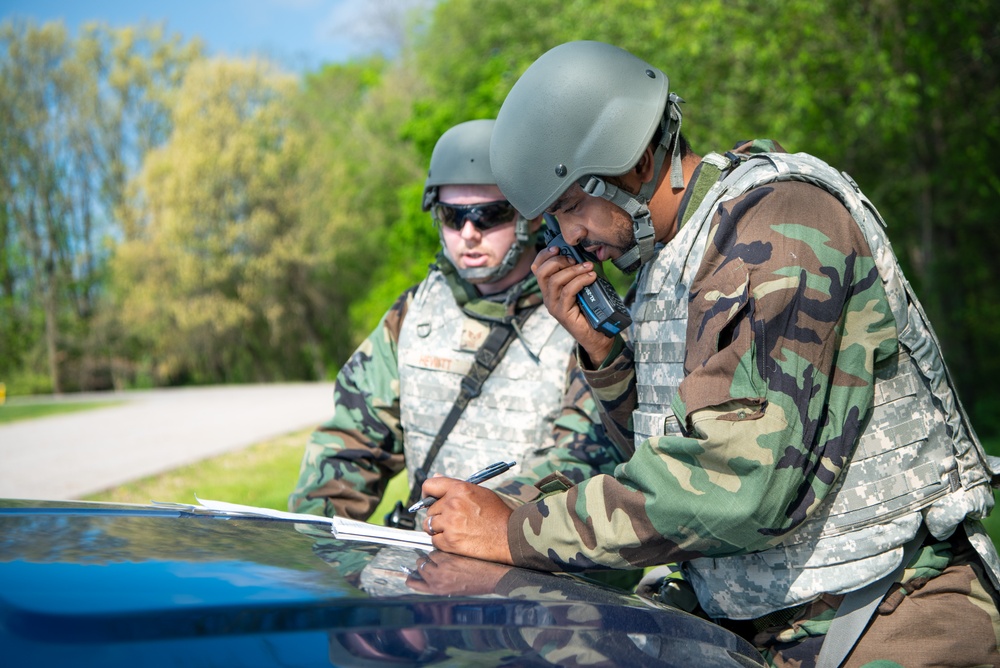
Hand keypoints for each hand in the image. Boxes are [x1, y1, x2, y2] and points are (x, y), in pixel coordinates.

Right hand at [405, 550, 509, 594]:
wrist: (492, 578)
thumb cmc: (476, 583)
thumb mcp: (453, 590)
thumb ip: (440, 583)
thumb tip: (429, 574)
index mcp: (437, 591)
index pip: (415, 584)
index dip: (411, 577)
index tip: (410, 574)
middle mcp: (437, 580)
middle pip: (420, 565)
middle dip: (426, 561)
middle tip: (436, 559)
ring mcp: (442, 568)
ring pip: (429, 555)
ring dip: (436, 553)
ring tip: (449, 556)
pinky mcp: (450, 558)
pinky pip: (439, 548)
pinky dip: (444, 548)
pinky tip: (454, 552)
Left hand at [420, 477, 513, 563]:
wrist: (510, 536)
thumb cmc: (498, 514)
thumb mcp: (479, 492)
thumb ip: (456, 486)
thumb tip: (436, 478)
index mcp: (459, 489)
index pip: (429, 485)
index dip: (426, 493)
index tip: (428, 499)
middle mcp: (452, 504)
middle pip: (430, 509)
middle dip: (438, 515)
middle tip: (453, 519)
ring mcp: (450, 524)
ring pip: (429, 525)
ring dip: (438, 528)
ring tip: (454, 530)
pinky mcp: (450, 542)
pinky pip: (434, 540)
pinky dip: (442, 541)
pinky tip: (456, 539)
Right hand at [531, 246, 613, 364]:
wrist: (598, 335)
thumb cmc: (592, 309)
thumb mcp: (585, 286)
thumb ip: (581, 272)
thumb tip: (588, 254)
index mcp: (550, 289)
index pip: (537, 268)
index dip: (544, 255)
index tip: (557, 248)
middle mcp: (548, 297)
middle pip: (541, 272)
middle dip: (558, 260)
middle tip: (575, 260)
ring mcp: (554, 306)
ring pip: (555, 280)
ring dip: (573, 270)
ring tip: (588, 267)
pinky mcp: (563, 313)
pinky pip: (568, 291)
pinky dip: (580, 280)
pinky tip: (591, 277)